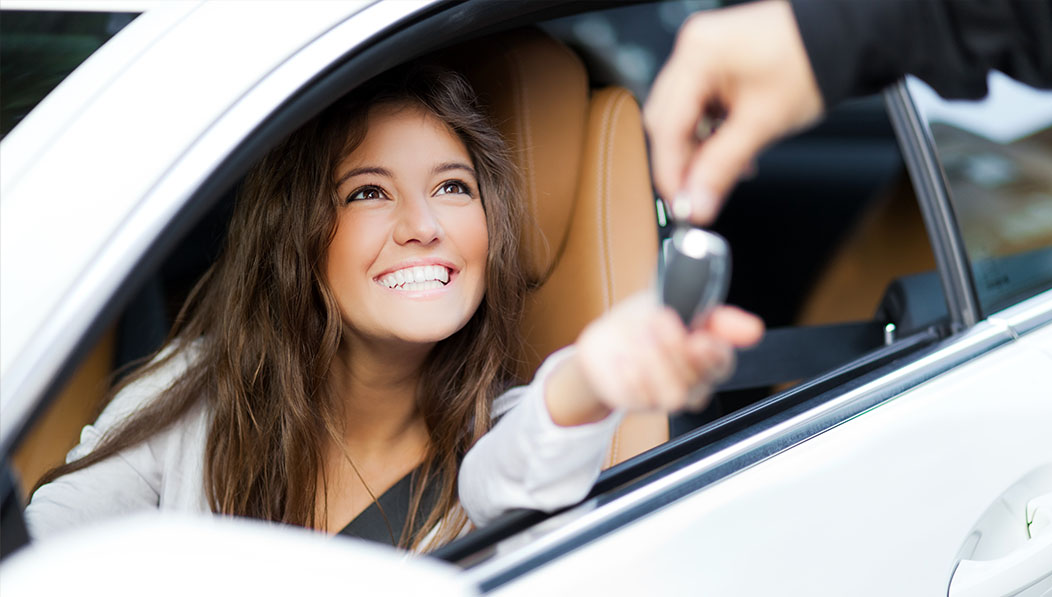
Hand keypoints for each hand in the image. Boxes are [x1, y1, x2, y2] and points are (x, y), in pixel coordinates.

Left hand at [545, 292, 762, 425]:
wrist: (607, 338)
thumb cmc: (648, 319)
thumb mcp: (679, 302)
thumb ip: (716, 316)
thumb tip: (753, 329)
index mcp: (709, 356)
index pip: (723, 364)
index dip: (714, 355)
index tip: (699, 338)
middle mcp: (692, 382)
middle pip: (697, 380)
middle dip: (675, 347)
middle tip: (658, 319)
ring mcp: (665, 396)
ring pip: (673, 396)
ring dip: (655, 362)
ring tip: (639, 336)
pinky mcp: (637, 403)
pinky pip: (639, 397)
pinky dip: (629, 372)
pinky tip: (622, 356)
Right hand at [644, 0, 823, 223]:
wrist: (843, 38)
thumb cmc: (812, 62)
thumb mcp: (763, 123)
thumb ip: (722, 167)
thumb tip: (697, 203)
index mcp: (699, 54)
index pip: (667, 125)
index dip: (671, 171)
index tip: (681, 204)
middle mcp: (694, 48)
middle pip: (667, 121)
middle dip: (682, 162)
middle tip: (697, 197)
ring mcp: (703, 53)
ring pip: (682, 116)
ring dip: (698, 150)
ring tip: (721, 174)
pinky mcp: (715, 62)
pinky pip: (699, 105)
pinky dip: (709, 133)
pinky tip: (728, 151)